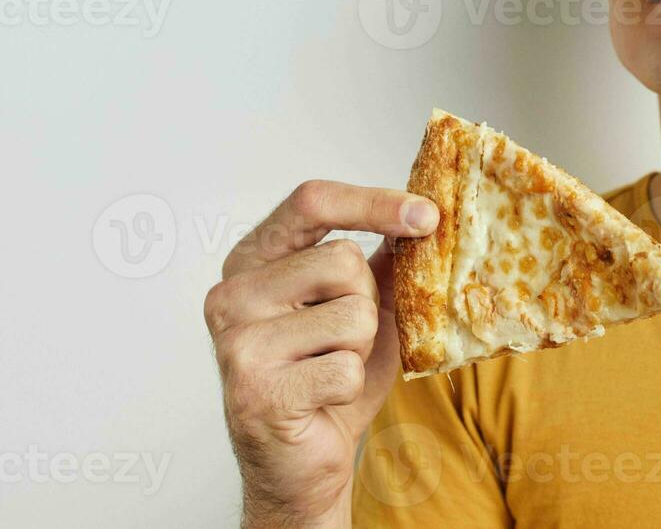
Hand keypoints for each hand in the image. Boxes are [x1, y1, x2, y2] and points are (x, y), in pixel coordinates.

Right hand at [204, 180, 438, 527]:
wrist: (302, 459)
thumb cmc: (327, 376)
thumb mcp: (364, 303)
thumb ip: (383, 257)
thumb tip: (424, 213)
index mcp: (252, 260)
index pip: (312, 202)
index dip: (374, 202)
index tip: (427, 215)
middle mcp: (232, 294)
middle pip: (343, 260)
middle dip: (367, 302)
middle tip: (341, 339)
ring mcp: (238, 343)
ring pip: (353, 314)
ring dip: (361, 348)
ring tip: (328, 367)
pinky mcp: (256, 391)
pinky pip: (346, 368)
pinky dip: (350, 386)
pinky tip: (321, 398)